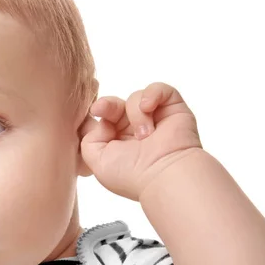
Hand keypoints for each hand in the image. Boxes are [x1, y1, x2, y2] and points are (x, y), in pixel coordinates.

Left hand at [80, 82, 202, 200]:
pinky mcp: (174, 109)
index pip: (105, 117)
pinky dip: (152, 94)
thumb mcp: (97, 161)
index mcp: (119, 142)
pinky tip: (148, 108)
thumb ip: (89, 140)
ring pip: (136, 98)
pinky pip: (160, 89)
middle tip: (107, 110)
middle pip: (117, 104)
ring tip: (145, 135)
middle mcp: (137, 130)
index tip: (96, 110)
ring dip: (136, 114)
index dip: (100, 110)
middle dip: (110, 105)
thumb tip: (101, 121)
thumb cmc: (132, 174)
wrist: (164, 175)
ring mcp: (156, 119)